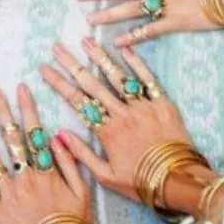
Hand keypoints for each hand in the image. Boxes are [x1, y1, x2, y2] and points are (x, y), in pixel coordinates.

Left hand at [0, 84, 91, 223]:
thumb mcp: (83, 191)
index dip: (27, 108)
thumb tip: (58, 136)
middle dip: (1, 111)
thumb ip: (70, 162)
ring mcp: (7, 193)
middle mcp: (24, 177)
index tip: (20, 87)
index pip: (34, 131)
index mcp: (45, 170)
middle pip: (9, 138)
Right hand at [40, 39, 202, 199]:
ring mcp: (143, 107)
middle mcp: (122, 114)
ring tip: (85, 40)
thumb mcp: (105, 176)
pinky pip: (147, 80)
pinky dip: (136, 63)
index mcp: (107, 131)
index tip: (44, 68)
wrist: (179, 181)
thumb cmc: (141, 182)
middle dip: (71, 64)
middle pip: (92, 84)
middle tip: (57, 47)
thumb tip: (61, 134)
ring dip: (100, 57)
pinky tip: (123, 48)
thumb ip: (82, 154)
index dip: (58, 83)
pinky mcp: (163, 104)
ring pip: (117, 77)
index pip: (76, 101)